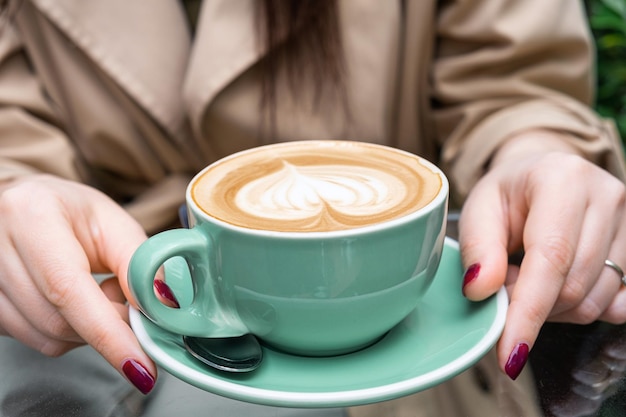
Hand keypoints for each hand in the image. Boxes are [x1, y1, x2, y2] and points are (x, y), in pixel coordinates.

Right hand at [0, 174, 156, 392]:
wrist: (28, 207)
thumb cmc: (71, 212)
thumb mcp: (113, 223)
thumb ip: (138, 263)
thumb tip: (162, 305)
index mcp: (32, 215)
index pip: (67, 288)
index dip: (107, 332)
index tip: (139, 362)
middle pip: (58, 320)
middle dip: (108, 327)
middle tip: (129, 304)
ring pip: (46, 338)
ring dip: (87, 329)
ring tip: (98, 290)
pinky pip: (34, 339)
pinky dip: (66, 331)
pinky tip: (72, 302)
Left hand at [460, 148, 625, 379]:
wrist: (540, 174)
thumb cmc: (506, 193)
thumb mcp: (479, 209)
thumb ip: (478, 248)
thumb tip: (481, 290)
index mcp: (561, 179)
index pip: (550, 258)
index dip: (529, 311)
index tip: (510, 353)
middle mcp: (605, 196)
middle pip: (573, 286)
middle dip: (529, 305)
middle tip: (500, 285)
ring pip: (593, 301)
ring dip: (550, 307)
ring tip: (524, 276)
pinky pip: (613, 302)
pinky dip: (576, 307)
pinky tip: (554, 287)